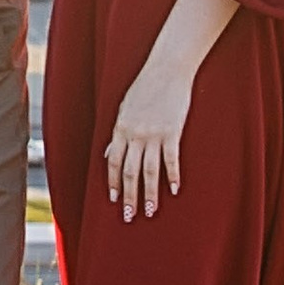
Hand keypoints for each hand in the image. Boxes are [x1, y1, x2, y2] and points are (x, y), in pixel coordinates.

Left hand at [105, 52, 193, 219]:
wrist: (167, 68)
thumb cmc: (145, 86)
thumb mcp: (123, 108)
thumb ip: (117, 133)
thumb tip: (108, 154)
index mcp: (120, 129)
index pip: (114, 162)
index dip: (114, 182)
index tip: (115, 200)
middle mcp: (135, 134)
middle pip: (131, 172)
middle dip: (129, 196)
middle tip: (130, 216)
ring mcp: (154, 134)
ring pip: (150, 171)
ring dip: (150, 193)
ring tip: (150, 211)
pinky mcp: (172, 132)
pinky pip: (172, 159)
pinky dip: (173, 176)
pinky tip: (174, 190)